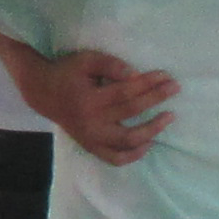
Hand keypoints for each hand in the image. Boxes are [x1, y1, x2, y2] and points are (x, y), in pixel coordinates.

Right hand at [12, 42, 177, 167]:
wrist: (43, 93)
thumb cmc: (67, 73)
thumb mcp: (86, 61)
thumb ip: (110, 65)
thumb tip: (135, 75)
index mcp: (89, 99)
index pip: (126, 91)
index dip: (148, 83)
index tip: (166, 76)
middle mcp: (91, 122)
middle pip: (131, 111)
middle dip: (156, 98)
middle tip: (175, 88)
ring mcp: (91, 138)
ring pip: (127, 140)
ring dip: (152, 130)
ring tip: (168, 117)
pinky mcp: (91, 146)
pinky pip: (114, 158)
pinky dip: (133, 155)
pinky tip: (149, 143)